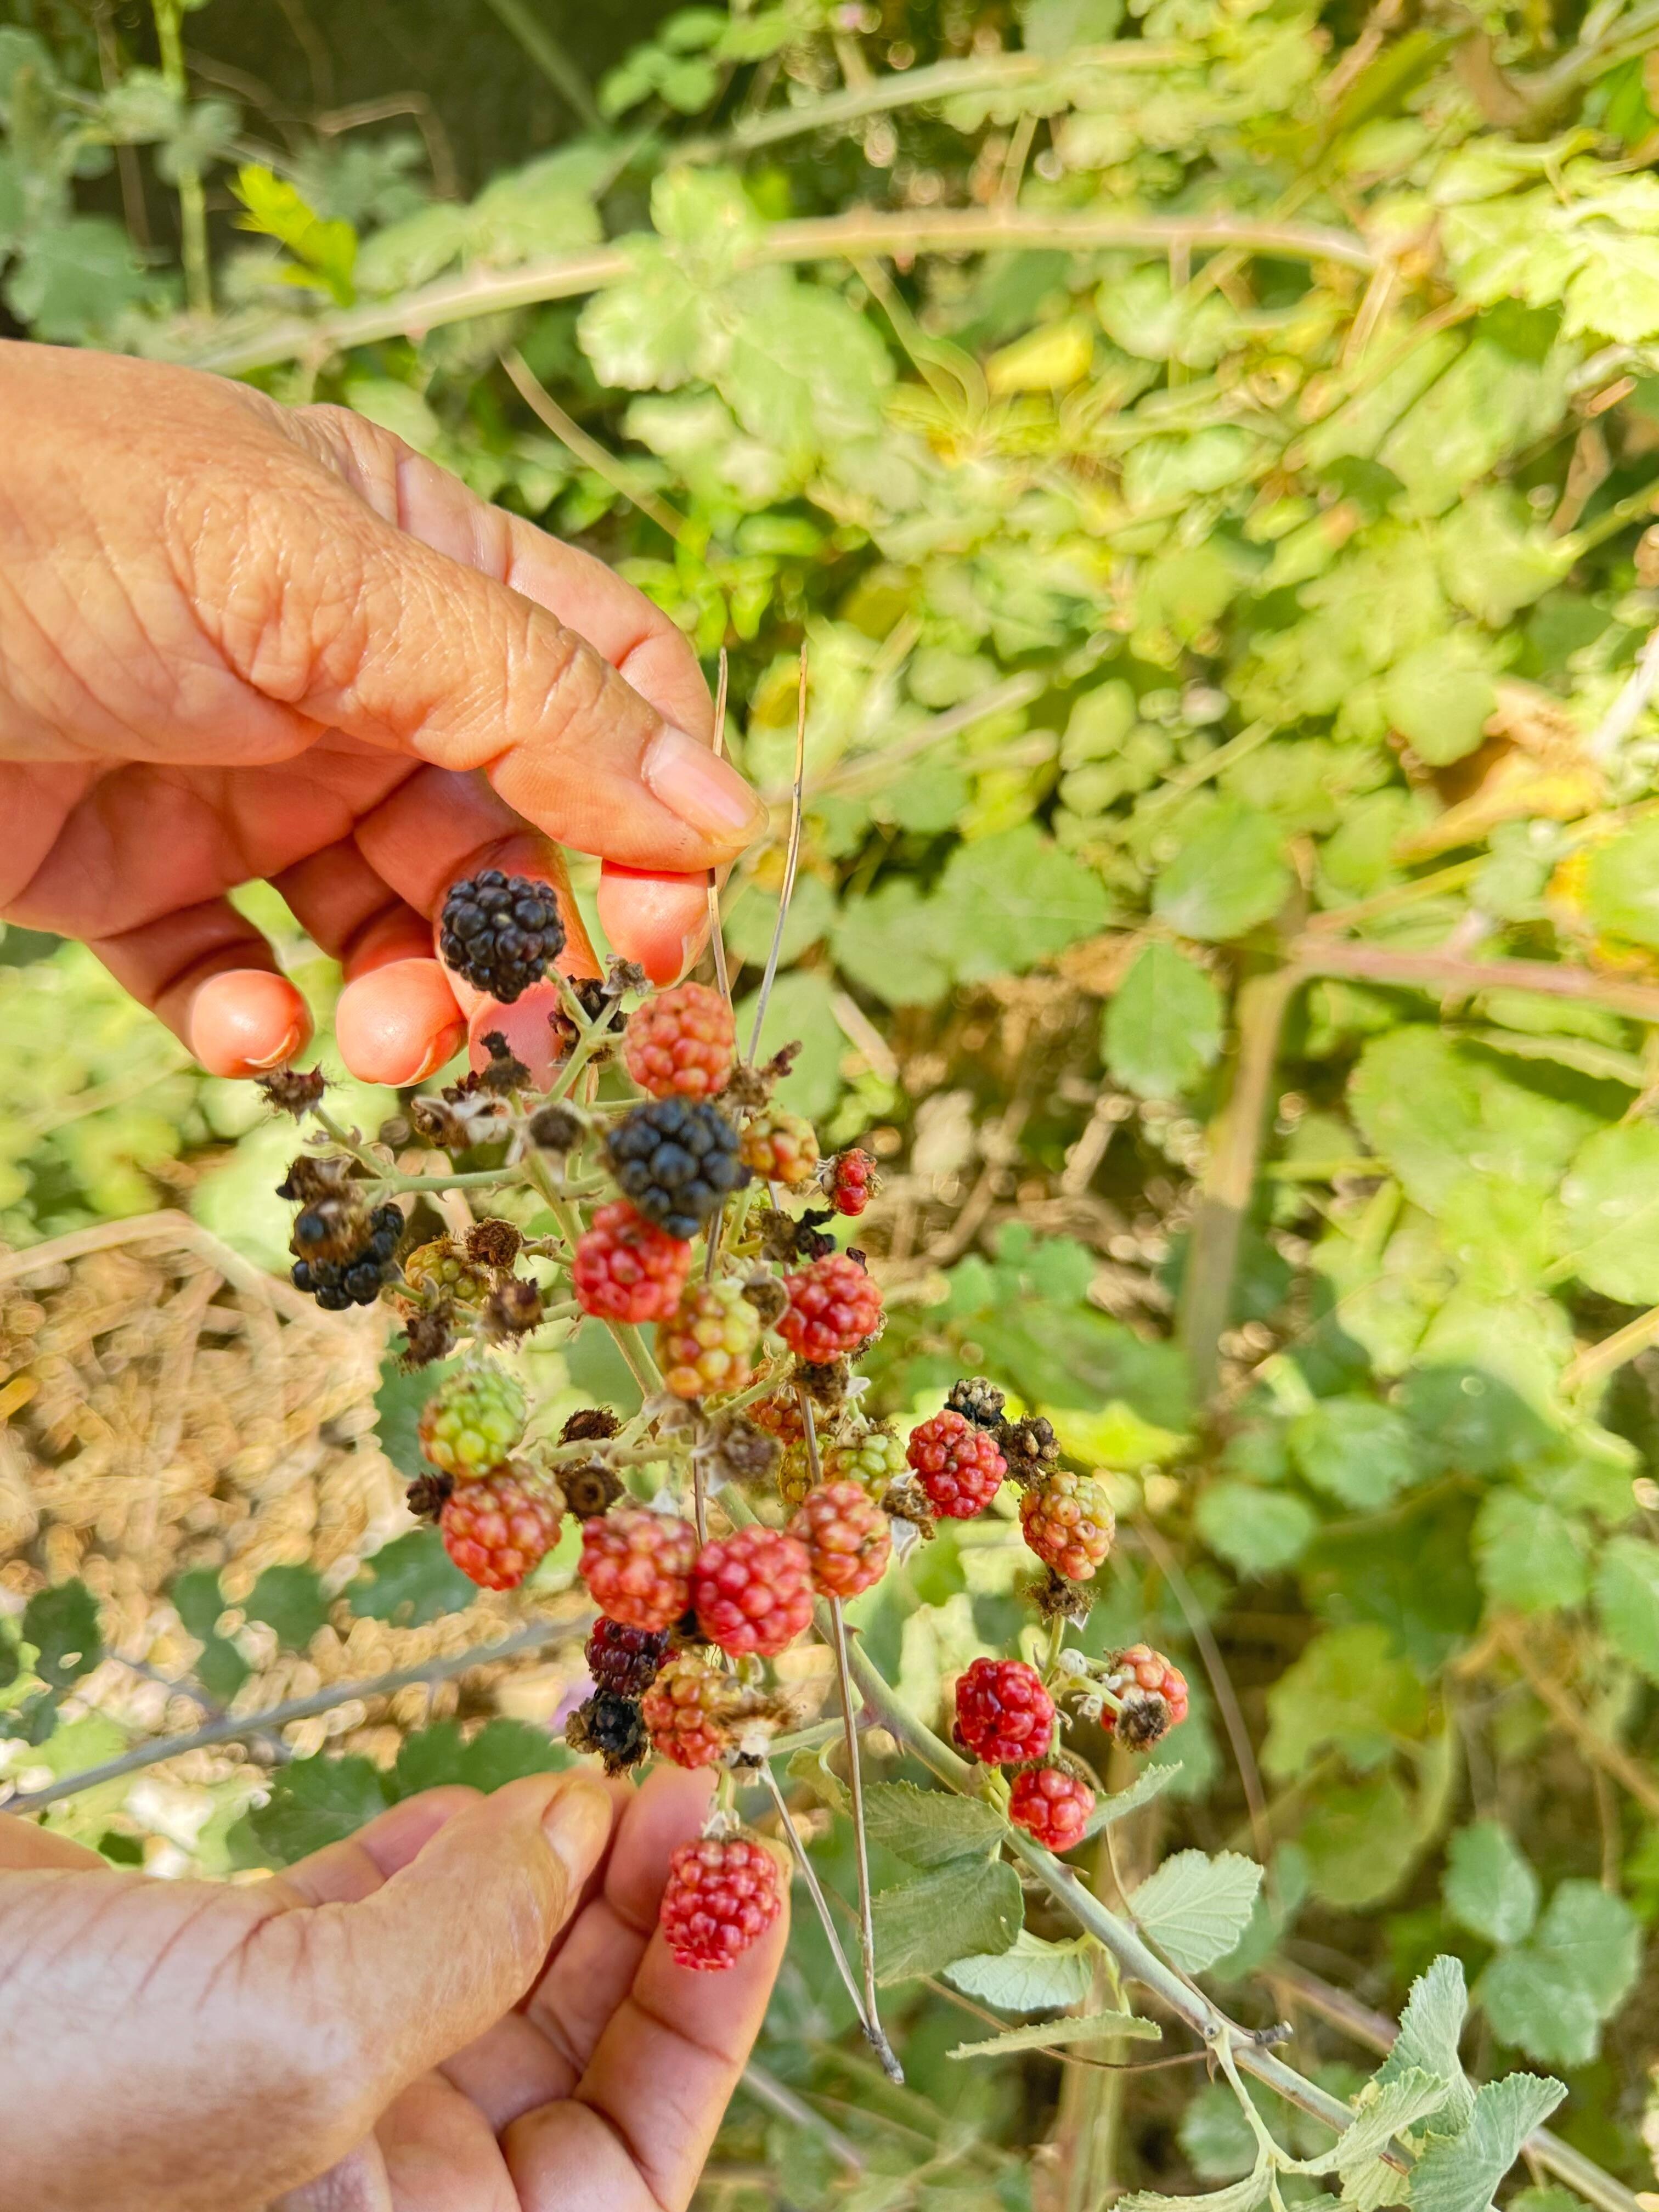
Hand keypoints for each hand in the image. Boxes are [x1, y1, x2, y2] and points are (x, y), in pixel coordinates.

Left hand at [0, 342, 765, 1083]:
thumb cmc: (46, 523)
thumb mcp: (315, 581)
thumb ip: (526, 696)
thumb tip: (725, 815)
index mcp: (410, 563)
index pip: (603, 684)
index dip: (655, 803)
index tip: (668, 925)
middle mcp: (344, 675)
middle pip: (510, 832)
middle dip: (523, 939)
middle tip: (522, 1033)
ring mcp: (241, 781)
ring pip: (388, 926)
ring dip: (409, 1001)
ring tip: (379, 1046)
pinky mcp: (132, 878)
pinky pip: (236, 974)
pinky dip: (254, 1020)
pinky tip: (234, 1025)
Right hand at [0, 1766, 786, 2210]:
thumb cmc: (32, 2090)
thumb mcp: (293, 2041)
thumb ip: (469, 1947)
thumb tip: (572, 1835)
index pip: (615, 2170)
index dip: (697, 2030)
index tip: (744, 1881)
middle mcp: (354, 2182)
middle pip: (560, 2058)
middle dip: (636, 1925)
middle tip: (684, 1786)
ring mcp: (286, 2078)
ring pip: (479, 1974)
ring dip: (551, 1872)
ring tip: (599, 1773)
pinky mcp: (220, 1981)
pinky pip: (382, 1921)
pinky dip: (444, 1855)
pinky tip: (479, 1802)